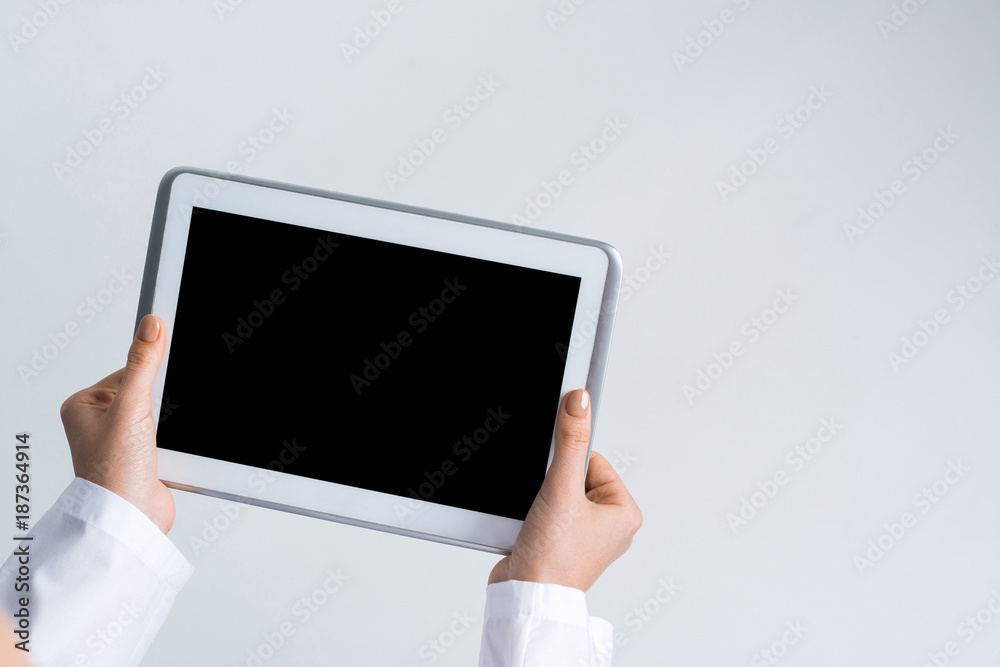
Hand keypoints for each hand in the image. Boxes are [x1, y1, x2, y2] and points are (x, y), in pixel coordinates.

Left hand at [60, 314, 174, 533]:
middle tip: (154, 424)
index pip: (128, 371)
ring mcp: (122, 440)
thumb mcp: (131, 408)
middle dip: (161, 404)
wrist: (132, 519)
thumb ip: (143, 364)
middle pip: (148, 391)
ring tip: (156, 444)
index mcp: (84, 405)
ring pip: (161, 413)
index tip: (163, 383)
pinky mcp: (144, 456)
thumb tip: (151, 323)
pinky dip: (176, 439)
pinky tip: (168, 452)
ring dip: (170, 425)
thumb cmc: (114, 473)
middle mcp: (100, 422)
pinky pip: (169, 434)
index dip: (150, 377)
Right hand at [489, 389, 641, 590]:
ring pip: (556, 494)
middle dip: (552, 487)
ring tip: (541, 524)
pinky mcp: (561, 545)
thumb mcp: (562, 488)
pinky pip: (546, 513)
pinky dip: (534, 516)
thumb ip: (570, 440)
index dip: (566, 466)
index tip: (556, 482)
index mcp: (624, 512)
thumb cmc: (554, 559)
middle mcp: (610, 526)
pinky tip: (532, 532)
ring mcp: (585, 537)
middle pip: (572, 476)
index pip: (592, 460)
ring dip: (541, 501)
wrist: (525, 598)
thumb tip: (579, 400)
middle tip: (549, 510)